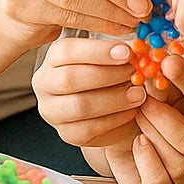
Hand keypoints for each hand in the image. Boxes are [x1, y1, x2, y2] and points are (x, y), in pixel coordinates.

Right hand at [33, 36, 148, 148]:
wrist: (111, 109)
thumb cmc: (110, 76)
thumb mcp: (110, 59)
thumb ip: (116, 53)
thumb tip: (136, 49)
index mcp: (53, 59)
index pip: (66, 51)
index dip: (97, 51)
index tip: (126, 52)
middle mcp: (45, 85)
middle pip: (69, 79)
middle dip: (107, 75)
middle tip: (133, 73)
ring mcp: (53, 112)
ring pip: (80, 106)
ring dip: (114, 99)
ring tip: (138, 93)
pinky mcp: (68, 134)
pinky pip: (90, 129)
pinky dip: (116, 118)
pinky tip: (132, 110)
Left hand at [115, 53, 183, 183]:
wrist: (174, 130)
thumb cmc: (180, 105)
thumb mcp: (178, 89)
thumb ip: (170, 80)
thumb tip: (153, 66)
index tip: (168, 62)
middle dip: (160, 116)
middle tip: (142, 97)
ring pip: (175, 163)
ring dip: (151, 134)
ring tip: (140, 115)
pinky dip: (145, 162)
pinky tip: (139, 141)